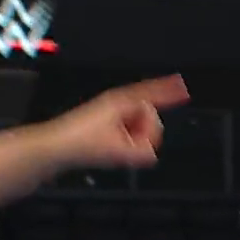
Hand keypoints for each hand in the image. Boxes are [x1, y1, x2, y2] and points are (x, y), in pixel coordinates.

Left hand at [39, 75, 189, 170]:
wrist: (56, 147)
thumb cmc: (80, 141)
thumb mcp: (119, 150)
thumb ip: (143, 151)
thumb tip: (152, 152)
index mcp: (121, 102)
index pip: (152, 93)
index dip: (168, 91)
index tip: (183, 87)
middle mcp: (117, 104)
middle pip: (149, 115)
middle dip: (146, 132)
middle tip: (131, 145)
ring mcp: (111, 113)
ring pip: (139, 125)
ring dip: (135, 139)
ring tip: (118, 149)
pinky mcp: (105, 124)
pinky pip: (129, 131)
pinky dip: (128, 141)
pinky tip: (116, 150)